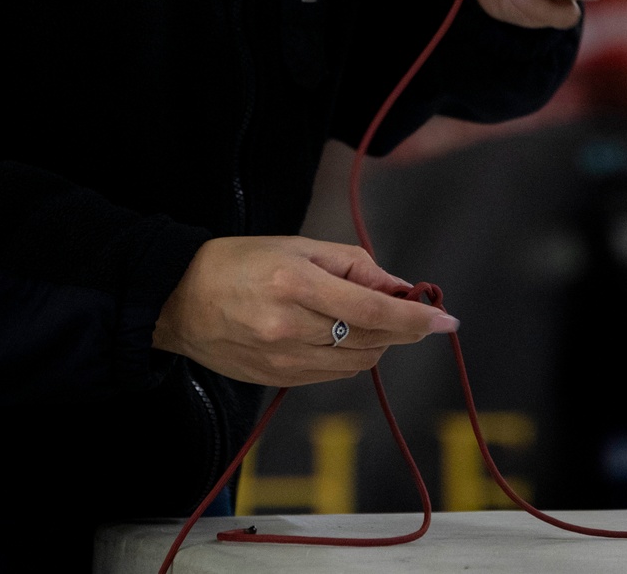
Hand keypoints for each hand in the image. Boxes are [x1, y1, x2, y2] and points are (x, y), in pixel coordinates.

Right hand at [152, 235, 457, 386]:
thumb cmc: (239, 261)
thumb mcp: (297, 245)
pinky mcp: (278, 381)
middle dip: (400, 328)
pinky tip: (343, 335)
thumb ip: (353, 264)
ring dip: (378, 342)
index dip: (415, 319)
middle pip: (372, 340)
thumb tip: (398, 287)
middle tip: (409, 310)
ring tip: (369, 317)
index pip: (374, 310)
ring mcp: (284, 361)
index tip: (446, 320)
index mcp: (297, 283)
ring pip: (357, 362)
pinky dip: (351, 356)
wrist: (180, 299)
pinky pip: (334, 375)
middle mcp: (292, 327)